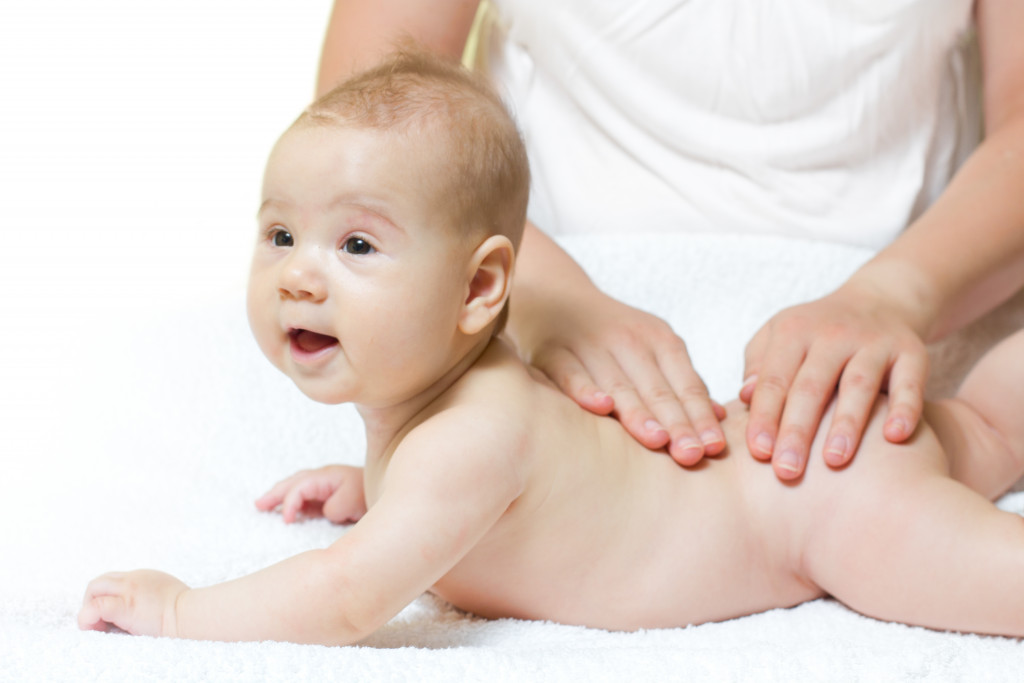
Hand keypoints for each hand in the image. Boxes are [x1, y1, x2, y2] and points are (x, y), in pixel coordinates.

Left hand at [78, 570, 187, 636]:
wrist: (191, 614)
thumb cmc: (186, 610)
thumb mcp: (167, 593)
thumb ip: (152, 594)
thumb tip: (146, 607)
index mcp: (142, 577)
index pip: (113, 581)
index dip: (106, 597)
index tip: (112, 618)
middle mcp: (133, 579)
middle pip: (100, 582)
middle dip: (93, 601)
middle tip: (102, 623)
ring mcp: (128, 590)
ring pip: (93, 588)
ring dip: (89, 609)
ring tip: (100, 628)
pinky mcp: (125, 606)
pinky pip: (96, 607)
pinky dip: (88, 618)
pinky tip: (97, 629)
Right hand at [255, 465, 366, 523]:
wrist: (388, 491)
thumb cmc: (369, 494)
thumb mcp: (352, 501)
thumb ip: (334, 508)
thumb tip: (324, 512)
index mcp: (326, 477)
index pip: (300, 488)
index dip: (290, 503)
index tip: (287, 521)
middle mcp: (322, 479)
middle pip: (293, 483)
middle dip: (275, 494)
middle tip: (258, 506)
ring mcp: (324, 487)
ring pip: (296, 488)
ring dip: (280, 496)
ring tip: (263, 505)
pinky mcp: (328, 497)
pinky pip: (305, 497)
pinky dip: (293, 502)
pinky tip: (287, 512)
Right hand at [517, 288, 725, 465]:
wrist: (557, 299)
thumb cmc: (615, 337)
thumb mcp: (654, 350)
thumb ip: (684, 384)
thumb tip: (721, 419)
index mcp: (660, 340)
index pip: (686, 385)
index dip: (700, 416)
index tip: (714, 448)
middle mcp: (629, 339)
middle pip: (657, 389)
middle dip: (677, 423)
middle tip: (692, 455)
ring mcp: (590, 345)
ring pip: (619, 384)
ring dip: (638, 413)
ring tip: (658, 440)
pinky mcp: (554, 353)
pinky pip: (572, 374)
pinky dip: (586, 389)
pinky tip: (602, 407)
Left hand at [741, 284, 928, 479]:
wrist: (879, 301)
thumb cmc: (816, 334)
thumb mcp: (778, 337)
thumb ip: (758, 367)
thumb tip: (744, 398)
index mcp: (793, 332)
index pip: (774, 379)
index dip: (765, 416)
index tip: (758, 453)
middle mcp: (833, 334)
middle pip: (811, 386)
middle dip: (798, 431)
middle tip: (787, 471)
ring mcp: (874, 342)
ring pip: (858, 385)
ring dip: (846, 424)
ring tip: (834, 461)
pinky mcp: (912, 352)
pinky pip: (910, 383)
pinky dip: (904, 409)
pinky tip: (894, 437)